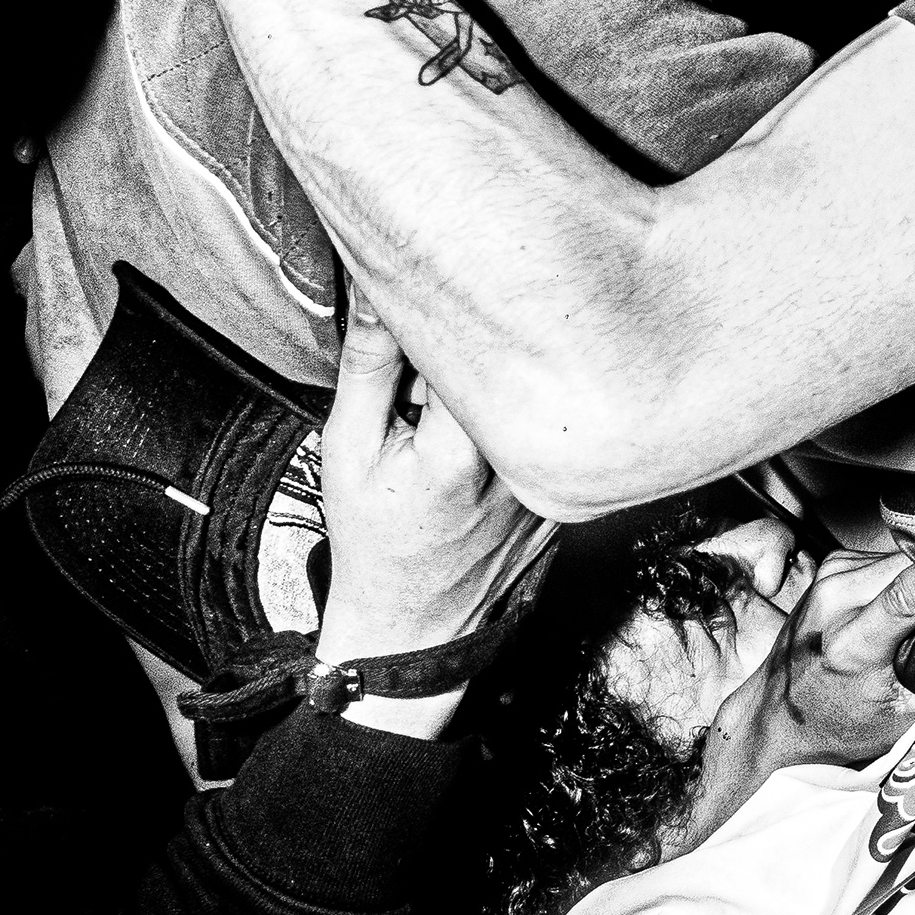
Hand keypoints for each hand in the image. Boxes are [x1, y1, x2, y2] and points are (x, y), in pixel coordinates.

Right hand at [315, 293, 560, 710]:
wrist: (415, 628)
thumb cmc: (375, 541)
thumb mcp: (348, 448)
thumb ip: (369, 365)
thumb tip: (377, 285)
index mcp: (460, 454)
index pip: (475, 344)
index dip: (451, 310)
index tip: (429, 293)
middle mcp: (519, 466)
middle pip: (518, 359)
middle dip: (481, 333)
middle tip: (445, 338)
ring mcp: (550, 482)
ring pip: (539, 389)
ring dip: (503, 373)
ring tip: (460, 387)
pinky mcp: (566, 491)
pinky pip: (551, 426)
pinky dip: (523, 411)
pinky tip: (488, 425)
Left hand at [712, 527, 914, 776]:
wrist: (777, 711)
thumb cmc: (842, 723)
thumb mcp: (903, 722)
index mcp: (851, 648)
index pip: (903, 599)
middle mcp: (835, 602)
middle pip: (914, 567)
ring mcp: (830, 577)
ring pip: (904, 558)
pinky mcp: (833, 562)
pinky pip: (890, 559)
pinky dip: (907, 576)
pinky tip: (900, 607)